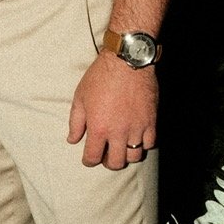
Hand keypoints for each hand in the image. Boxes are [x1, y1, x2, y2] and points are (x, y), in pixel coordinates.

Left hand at [67, 52, 156, 171]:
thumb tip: (72, 140)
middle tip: (106, 155)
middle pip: (115, 163)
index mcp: (98, 128)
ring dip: (126, 155)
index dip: (89, 161)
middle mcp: (118, 132)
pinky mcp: (151, 121)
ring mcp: (136, 128)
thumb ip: (75, 122)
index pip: (92, 157)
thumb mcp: (80, 97)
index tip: (88, 158)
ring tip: (121, 147)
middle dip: (108, 162)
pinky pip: (150, 143)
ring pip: (134, 156)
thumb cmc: (100, 77)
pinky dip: (143, 144)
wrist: (127, 61)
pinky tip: (137, 137)